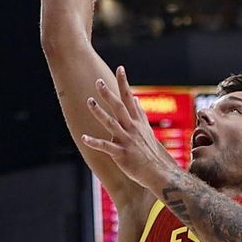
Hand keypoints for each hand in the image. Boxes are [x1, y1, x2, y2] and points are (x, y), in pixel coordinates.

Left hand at [79, 65, 180, 194]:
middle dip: (109, 94)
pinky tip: (83, 137)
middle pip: (119, 107)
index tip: (120, 68)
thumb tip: (135, 99)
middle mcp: (132, 128)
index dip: (124, 83)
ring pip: (111, 123)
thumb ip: (139, 114)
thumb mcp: (147, 129)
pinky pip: (105, 146)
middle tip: (98, 82)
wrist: (158, 173)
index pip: (130, 98)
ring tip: (89, 101)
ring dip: (99, 112)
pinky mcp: (121, 153)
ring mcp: (126, 140)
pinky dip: (94, 142)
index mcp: (137, 122)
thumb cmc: (150, 153)